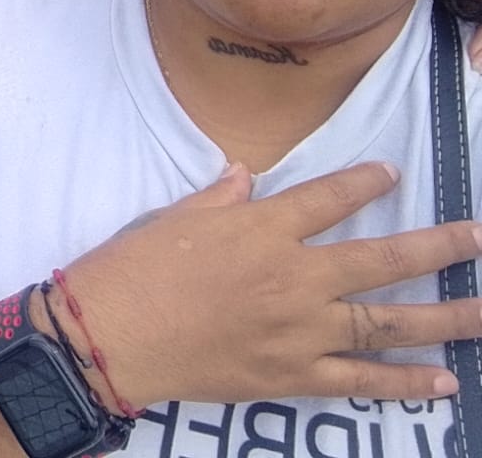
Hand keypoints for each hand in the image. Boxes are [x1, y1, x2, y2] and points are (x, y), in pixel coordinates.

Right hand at [57, 162, 481, 409]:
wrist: (111, 336)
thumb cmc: (133, 269)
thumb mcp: (172, 218)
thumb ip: (219, 198)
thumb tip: (245, 175)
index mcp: (261, 229)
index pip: (328, 197)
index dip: (364, 182)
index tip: (392, 172)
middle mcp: (294, 276)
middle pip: (380, 259)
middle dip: (439, 246)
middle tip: (478, 238)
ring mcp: (300, 330)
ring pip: (388, 322)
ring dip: (447, 317)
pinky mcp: (292, 375)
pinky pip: (361, 380)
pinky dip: (406, 382)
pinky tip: (446, 381)